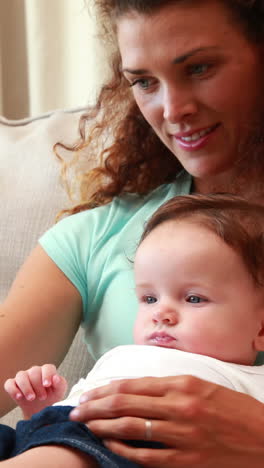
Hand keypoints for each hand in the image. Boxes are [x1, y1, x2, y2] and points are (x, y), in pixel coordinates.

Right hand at [4, 364, 66, 418]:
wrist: (40, 411)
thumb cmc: (52, 398)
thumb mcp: (59, 392)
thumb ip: (60, 384)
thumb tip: (56, 377)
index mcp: (47, 371)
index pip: (47, 367)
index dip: (47, 375)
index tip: (47, 385)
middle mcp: (35, 372)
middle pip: (34, 371)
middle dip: (38, 385)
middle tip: (43, 397)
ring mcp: (23, 377)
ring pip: (21, 375)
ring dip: (26, 387)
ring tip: (32, 398)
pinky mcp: (13, 385)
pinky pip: (9, 384)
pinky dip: (13, 390)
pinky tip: (19, 397)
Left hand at [70, 376, 263, 467]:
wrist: (263, 438)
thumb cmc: (234, 410)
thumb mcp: (203, 386)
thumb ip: (171, 386)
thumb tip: (137, 390)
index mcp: (182, 384)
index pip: (133, 384)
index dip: (106, 389)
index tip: (89, 392)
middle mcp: (178, 406)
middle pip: (125, 404)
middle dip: (96, 407)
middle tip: (77, 410)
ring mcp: (182, 434)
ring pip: (130, 429)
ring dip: (103, 427)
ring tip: (86, 426)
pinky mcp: (186, 460)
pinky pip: (146, 457)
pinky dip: (124, 452)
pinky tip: (110, 448)